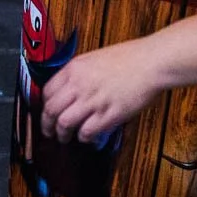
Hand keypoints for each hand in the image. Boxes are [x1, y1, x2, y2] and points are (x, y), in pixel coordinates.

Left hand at [40, 39, 162, 142]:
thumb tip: (67, 90)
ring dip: (62, 135)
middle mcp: (80, 85)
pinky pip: (87, 132)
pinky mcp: (109, 114)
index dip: (44, 106)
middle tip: (49, 132)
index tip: (47, 112)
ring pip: (65, 124)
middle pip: (51, 110)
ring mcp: (94, 101)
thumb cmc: (129, 58)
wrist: (151, 62)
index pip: (47, 92)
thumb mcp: (94, 58)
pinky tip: (87, 137)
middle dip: (47, 125)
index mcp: (74, 69)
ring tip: (65, 138)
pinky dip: (84, 137)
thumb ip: (78, 74)